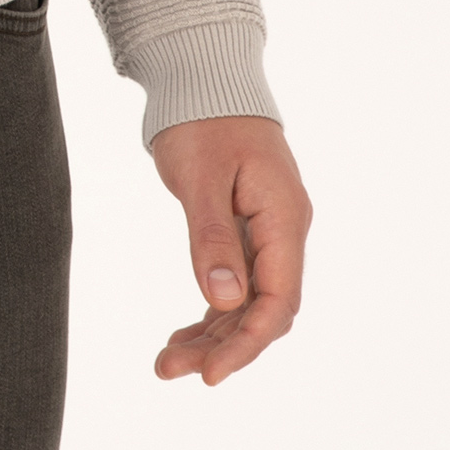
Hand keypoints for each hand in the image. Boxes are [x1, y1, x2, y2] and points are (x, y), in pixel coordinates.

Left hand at [148, 115, 311, 385]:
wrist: (203, 75)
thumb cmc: (201, 119)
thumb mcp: (201, 178)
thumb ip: (211, 239)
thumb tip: (223, 302)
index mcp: (284, 220)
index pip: (277, 302)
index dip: (247, 344)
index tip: (210, 375)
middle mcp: (283, 232)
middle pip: (263, 311)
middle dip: (222, 347)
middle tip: (168, 370)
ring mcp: (267, 233)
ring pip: (247, 303)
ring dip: (212, 335)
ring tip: (166, 363)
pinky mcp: (245, 230)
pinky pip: (235, 285)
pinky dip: (210, 312)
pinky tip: (181, 335)